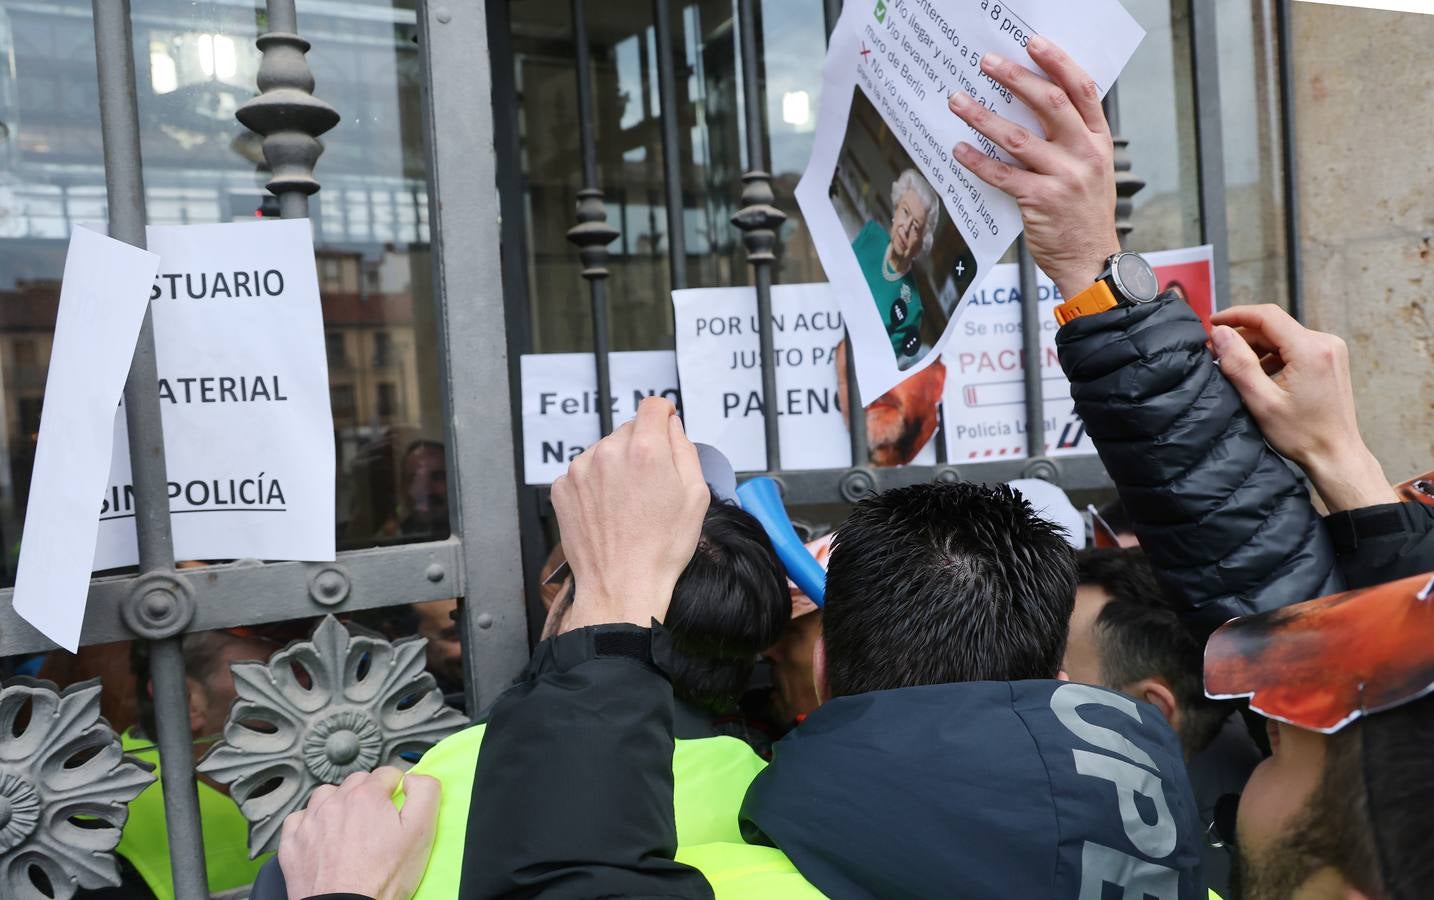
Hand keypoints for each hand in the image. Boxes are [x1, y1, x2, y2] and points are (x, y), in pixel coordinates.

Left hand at [279, 767, 439, 899]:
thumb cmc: (382, 878)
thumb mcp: (421, 832)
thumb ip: (425, 792)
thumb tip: (415, 777)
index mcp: (366, 796)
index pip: (386, 774)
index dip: (396, 789)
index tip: (397, 805)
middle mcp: (335, 802)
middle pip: (356, 782)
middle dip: (368, 795)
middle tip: (376, 821)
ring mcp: (310, 821)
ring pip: (326, 796)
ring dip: (338, 804)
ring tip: (349, 828)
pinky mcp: (293, 842)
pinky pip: (300, 819)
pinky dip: (311, 823)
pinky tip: (323, 837)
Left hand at [550, 397, 709, 630]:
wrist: (622, 585)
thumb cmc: (661, 547)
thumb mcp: (696, 495)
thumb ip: (685, 450)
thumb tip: (673, 427)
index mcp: (645, 450)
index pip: (653, 406)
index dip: (664, 415)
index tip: (666, 426)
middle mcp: (608, 452)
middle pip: (629, 429)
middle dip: (642, 447)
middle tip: (650, 484)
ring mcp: (580, 469)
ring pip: (604, 450)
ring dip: (616, 465)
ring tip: (627, 503)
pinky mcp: (562, 488)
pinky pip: (584, 472)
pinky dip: (595, 484)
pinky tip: (607, 510)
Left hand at [947, 36, 1120, 299]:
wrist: (1091, 260)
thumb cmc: (1085, 215)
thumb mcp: (1093, 171)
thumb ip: (1073, 140)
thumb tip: (1035, 107)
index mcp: (1100, 142)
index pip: (1082, 91)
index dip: (1058, 63)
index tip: (1033, 44)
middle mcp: (1085, 155)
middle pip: (1049, 104)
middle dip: (1015, 78)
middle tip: (987, 63)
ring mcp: (1063, 178)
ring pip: (1017, 138)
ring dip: (982, 116)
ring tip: (959, 101)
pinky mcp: (1039, 201)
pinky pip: (1001, 175)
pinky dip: (977, 160)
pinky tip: (959, 149)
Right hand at [1209, 304, 1396, 511]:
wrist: (1335, 454)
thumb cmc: (1302, 435)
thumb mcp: (1262, 401)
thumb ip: (1239, 364)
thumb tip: (1220, 333)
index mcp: (1311, 349)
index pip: (1267, 316)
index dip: (1236, 315)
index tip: (1212, 322)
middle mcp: (1325, 342)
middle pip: (1274, 326)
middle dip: (1243, 336)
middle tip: (1217, 353)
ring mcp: (1330, 350)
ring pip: (1282, 336)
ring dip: (1256, 347)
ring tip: (1235, 368)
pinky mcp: (1329, 359)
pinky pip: (1294, 347)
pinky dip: (1273, 355)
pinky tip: (1259, 375)